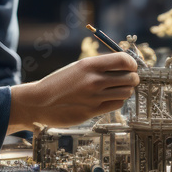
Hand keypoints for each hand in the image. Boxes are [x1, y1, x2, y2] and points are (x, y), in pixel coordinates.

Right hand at [8, 53, 138, 131]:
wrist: (38, 102)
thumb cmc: (58, 83)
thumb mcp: (77, 67)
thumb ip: (99, 66)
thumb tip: (124, 64)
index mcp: (89, 64)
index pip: (124, 60)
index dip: (132, 63)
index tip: (132, 66)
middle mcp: (94, 80)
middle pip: (130, 77)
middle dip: (132, 78)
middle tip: (128, 78)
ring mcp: (94, 97)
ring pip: (126, 92)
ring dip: (126, 90)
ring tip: (118, 89)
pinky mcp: (92, 112)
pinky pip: (117, 104)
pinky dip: (117, 101)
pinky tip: (110, 98)